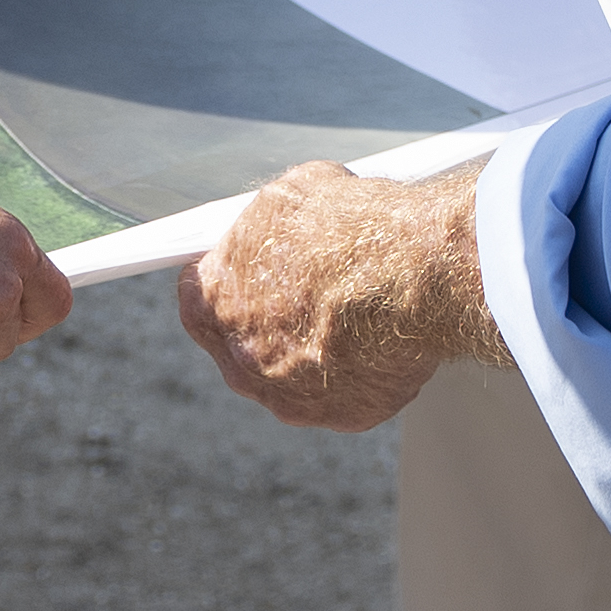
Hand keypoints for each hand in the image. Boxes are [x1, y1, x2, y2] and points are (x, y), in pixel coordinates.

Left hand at [176, 159, 496, 432]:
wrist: (410, 273)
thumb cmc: (350, 229)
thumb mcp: (293, 195)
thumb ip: (271, 226)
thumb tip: (285, 228)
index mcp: (216, 302)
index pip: (200, 298)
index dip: (229, 285)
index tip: (247, 277)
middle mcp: (243, 361)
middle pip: (246, 346)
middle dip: (273, 323)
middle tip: (309, 297)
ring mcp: (292, 396)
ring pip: (296, 377)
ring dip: (316, 353)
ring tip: (355, 317)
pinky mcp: (344, 415)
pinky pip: (346, 394)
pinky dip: (362, 373)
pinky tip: (382, 341)